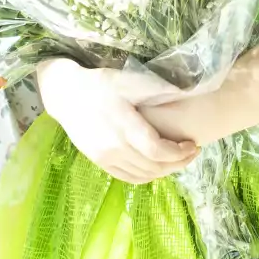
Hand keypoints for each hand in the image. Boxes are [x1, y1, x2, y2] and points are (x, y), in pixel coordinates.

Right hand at [37, 59, 197, 183]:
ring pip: (142, 176)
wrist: (66, 94)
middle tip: (191, 153)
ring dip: (164, 171)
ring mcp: (105, 158)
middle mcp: (114, 147)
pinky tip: (156, 166)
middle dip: (178, 163)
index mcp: (124, 126)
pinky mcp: (99, 162)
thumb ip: (158, 88)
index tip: (192, 145)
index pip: (158, 151)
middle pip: (153, 167)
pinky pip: (128, 177)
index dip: (179, 153)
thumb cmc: (100, 84)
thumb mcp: (130, 80)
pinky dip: (146, 176)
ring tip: (177, 159)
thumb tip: (187, 93)